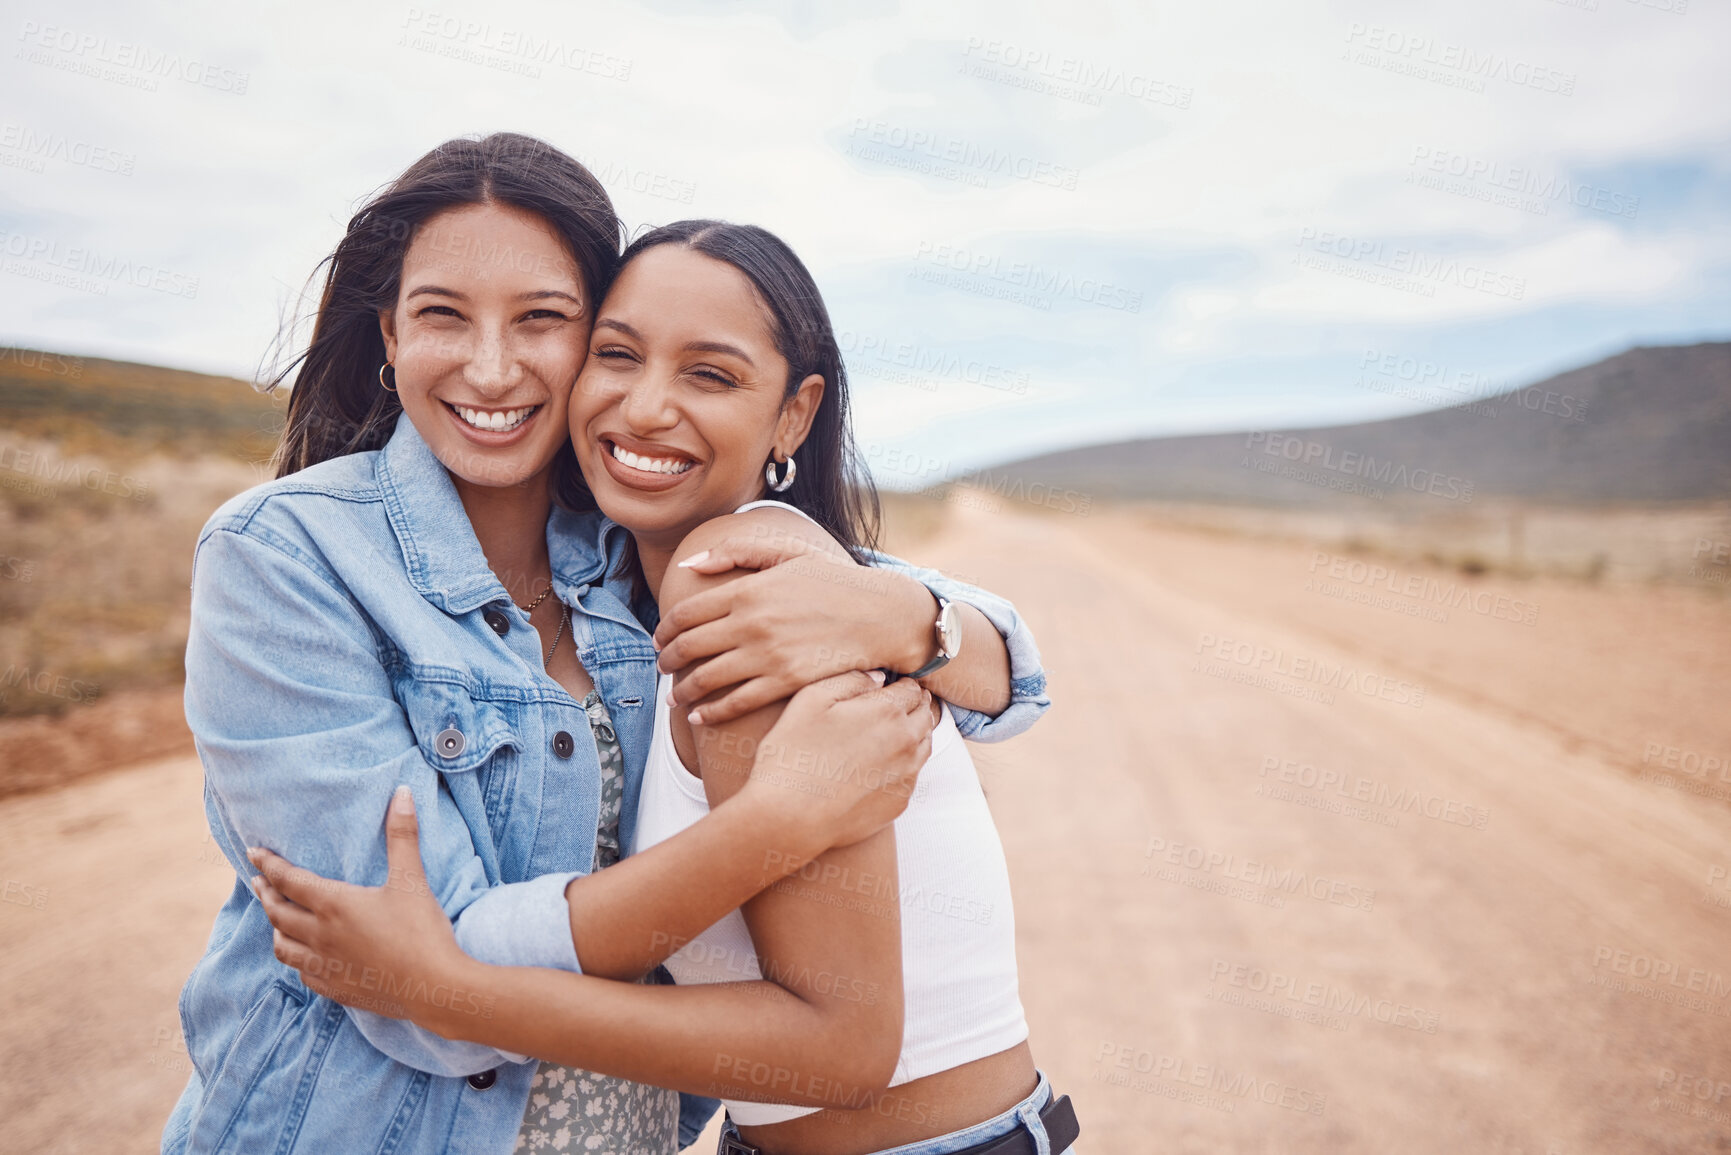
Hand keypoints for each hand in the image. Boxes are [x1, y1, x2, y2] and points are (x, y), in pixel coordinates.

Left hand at [248, 788, 473, 1026]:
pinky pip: (303, 973)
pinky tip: (305, 958)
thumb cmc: (422, 930)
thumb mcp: (412, 879)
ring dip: (276, 929)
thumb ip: (402, 835)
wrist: (434, 987)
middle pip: (278, 913)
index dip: (269, 864)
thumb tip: (402, 793)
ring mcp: (325, 966)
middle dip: (266, 894)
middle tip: (258, 882)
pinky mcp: (335, 989)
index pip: (289, 880)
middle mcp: (320, 936)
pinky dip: (297, 960)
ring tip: (277, 920)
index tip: (252, 853)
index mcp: (334, 905)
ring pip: (283, 947)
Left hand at [655, 534, 934, 725]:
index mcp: (747, 589)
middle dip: (667, 660)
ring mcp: (767, 655)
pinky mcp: (785, 682)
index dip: (665, 629)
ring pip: (706, 678)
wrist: (881, 615)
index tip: (660, 638)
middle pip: (689, 647)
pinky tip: (698, 716)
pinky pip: (735, 702)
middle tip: (662, 667)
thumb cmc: (835, 581)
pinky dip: (710, 712)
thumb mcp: (789, 552)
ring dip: (682, 690)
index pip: (687, 613)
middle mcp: (751, 622)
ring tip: (675, 696)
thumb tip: (690, 564)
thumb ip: (737, 552)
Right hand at [740, 670, 938, 850]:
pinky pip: (912, 775)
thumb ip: (850, 680)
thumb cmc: (793, 754)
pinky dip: (905, 764)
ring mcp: (906, 775)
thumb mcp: (811, 699)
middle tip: (896, 704)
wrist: (790, 816)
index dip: (900, 683)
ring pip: (924, 744)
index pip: (911, 688)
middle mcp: (906, 742)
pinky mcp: (899, 802)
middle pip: (924, 714)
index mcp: (887, 711)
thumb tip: (878, 678)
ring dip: (914, 733)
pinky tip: (882, 763)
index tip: (890, 685)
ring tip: (892, 730)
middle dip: (913, 705)